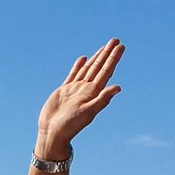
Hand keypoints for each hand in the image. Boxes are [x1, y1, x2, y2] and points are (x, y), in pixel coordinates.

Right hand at [35, 39, 123, 158]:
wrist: (53, 133)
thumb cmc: (70, 126)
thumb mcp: (88, 113)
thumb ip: (102, 100)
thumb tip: (118, 87)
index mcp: (93, 93)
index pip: (106, 71)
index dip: (113, 58)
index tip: (121, 47)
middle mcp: (86, 89)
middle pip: (99, 67)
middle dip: (107, 53)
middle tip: (116, 40)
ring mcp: (75, 89)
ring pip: (88, 69)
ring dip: (96, 58)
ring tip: (104, 47)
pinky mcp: (64, 90)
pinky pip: (73, 75)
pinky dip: (78, 66)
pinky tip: (83, 58)